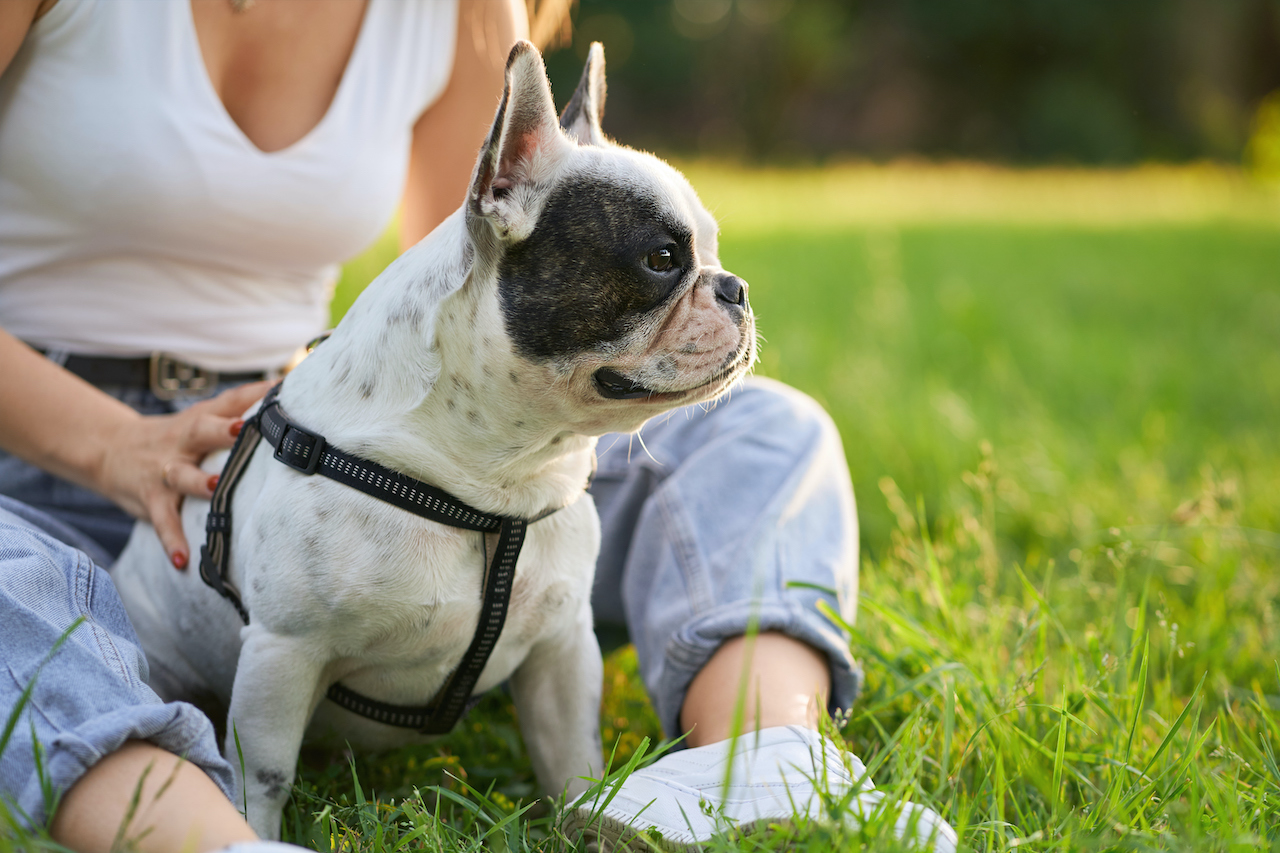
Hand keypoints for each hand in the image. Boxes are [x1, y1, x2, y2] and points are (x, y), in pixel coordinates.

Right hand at [96, 381, 273, 568]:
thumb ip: (244, 405)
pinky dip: (172, 540)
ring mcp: (166, 469)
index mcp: (202, 418)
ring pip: (182, 474)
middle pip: (203, 430)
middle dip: (223, 430)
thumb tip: (289, 390)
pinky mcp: (151, 498)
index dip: (254, 394)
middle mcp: (184, 441)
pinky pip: (163, 520)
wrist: (111, 449)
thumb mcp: (205, 415)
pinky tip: (182, 560)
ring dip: (199, 482)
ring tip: (216, 487)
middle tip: (245, 429)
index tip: (282, 389)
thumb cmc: (178, 435)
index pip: (231, 400)